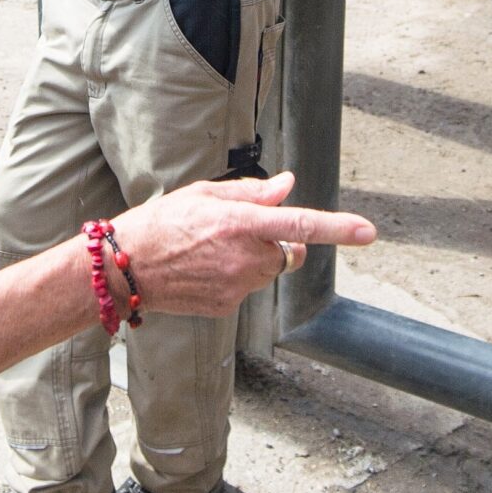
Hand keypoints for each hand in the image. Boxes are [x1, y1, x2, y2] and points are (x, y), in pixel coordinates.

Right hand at [109, 172, 375, 316]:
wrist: (123, 268)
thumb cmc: (161, 222)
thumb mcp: (204, 194)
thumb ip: (252, 192)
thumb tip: (288, 186)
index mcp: (238, 222)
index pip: (299, 225)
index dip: (337, 228)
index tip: (368, 231)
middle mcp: (242, 257)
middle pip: (288, 252)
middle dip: (278, 242)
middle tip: (243, 232)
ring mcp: (235, 286)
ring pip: (268, 272)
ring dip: (255, 260)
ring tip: (212, 251)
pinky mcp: (226, 307)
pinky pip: (246, 290)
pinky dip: (235, 278)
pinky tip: (203, 270)